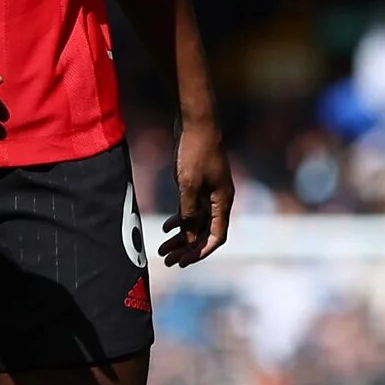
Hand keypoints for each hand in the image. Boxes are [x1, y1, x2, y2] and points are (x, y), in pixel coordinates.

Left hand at [160, 115, 234, 267]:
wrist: (196, 122)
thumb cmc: (195, 151)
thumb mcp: (189, 185)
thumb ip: (189, 213)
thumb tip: (188, 238)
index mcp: (222, 202)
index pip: (216, 236)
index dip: (200, 252)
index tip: (182, 262)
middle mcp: (218, 200)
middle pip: (204, 233)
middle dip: (186, 248)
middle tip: (167, 261)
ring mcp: (208, 192)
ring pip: (196, 222)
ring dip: (180, 237)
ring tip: (162, 249)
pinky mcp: (198, 184)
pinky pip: (191, 209)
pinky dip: (180, 220)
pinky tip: (166, 227)